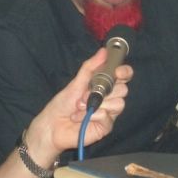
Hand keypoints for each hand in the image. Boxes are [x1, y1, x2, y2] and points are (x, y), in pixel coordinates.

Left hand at [24, 48, 131, 163]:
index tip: (118, 72)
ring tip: (80, 107)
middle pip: (123, 90)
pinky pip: (108, 117)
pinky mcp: (105, 127)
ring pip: (119, 103)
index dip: (124, 72)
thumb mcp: (76, 82)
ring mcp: (109, 113)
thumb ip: (90, 67)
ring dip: (97, 103)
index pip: (123, 76)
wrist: (52, 125)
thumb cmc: (62, 104)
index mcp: (103, 86)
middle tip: (85, 94)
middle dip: (104, 90)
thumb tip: (103, 51)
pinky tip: (80, 118)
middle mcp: (109, 99)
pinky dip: (93, 115)